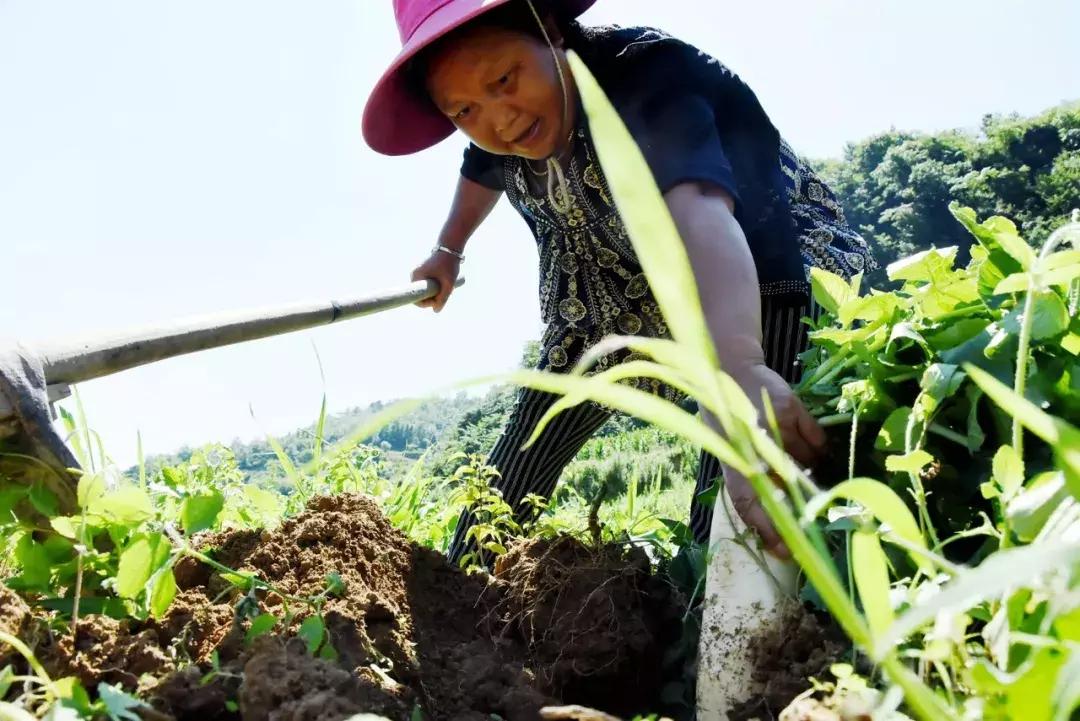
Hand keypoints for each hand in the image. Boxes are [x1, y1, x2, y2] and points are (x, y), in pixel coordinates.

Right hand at [410, 251, 459, 312]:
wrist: (451, 247)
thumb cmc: (449, 264)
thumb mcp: (448, 283)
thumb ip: (443, 298)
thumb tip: (435, 310)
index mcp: (416, 277)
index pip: (415, 298)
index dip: (426, 304)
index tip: (438, 300)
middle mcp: (414, 275)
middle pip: (421, 295)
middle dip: (433, 297)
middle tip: (446, 292)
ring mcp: (418, 273)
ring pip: (425, 290)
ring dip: (435, 292)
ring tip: (446, 286)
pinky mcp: (423, 272)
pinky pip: (427, 285)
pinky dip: (435, 287)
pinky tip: (444, 283)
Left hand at [723, 363, 827, 557]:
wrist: (731, 368)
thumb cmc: (731, 416)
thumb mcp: (733, 447)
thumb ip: (753, 477)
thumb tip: (783, 515)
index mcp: (733, 459)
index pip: (747, 501)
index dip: (765, 529)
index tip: (784, 551)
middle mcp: (750, 442)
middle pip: (780, 485)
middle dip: (798, 509)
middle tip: (813, 526)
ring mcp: (773, 424)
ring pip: (804, 462)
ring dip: (811, 473)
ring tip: (813, 477)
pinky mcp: (790, 406)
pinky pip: (815, 438)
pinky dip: (818, 447)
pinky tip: (816, 450)